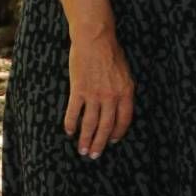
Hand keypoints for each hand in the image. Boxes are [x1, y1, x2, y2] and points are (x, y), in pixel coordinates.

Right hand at [64, 30, 134, 157]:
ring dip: (85, 139)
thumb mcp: (125, 74)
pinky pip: (74, 112)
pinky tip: (69, 131)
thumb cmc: (112, 54)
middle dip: (100, 143)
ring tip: (82, 150)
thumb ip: (123, 91)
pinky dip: (71, 124)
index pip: (124, 119)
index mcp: (126, 92)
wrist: (96, 40)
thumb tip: (119, 107)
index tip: (113, 141)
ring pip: (90, 124)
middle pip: (106, 126)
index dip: (118, 132)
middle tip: (94, 155)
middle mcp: (112, 96)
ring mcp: (94, 95)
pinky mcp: (78, 91)